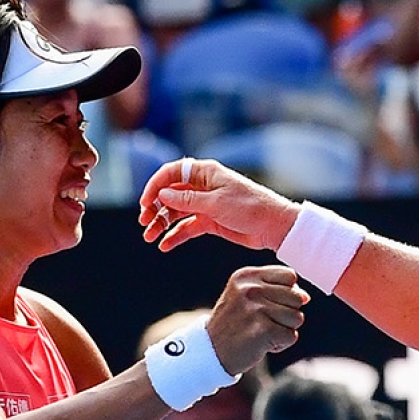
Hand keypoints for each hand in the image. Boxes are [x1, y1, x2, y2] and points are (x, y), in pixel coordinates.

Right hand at [139, 158, 299, 252]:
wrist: (273, 227)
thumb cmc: (249, 207)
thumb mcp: (216, 203)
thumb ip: (188, 200)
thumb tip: (162, 195)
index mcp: (205, 173)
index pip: (171, 174)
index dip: (155, 187)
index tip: (145, 203)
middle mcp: (202, 187)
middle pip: (170, 194)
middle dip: (155, 208)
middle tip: (145, 224)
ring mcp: (205, 205)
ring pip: (176, 212)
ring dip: (162, 223)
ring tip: (149, 237)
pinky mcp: (210, 222)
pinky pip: (187, 227)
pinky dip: (175, 235)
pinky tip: (164, 246)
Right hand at [207, 265, 309, 374]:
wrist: (210, 352)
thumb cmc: (233, 324)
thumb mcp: (244, 295)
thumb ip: (274, 289)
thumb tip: (305, 296)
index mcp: (247, 276)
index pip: (290, 276)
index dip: (287, 293)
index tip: (269, 304)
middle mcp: (251, 289)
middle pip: (297, 297)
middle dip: (286, 313)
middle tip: (263, 322)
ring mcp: (257, 309)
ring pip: (297, 318)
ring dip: (283, 330)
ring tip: (261, 332)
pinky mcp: (264, 330)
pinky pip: (291, 336)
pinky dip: (280, 345)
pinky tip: (261, 344)